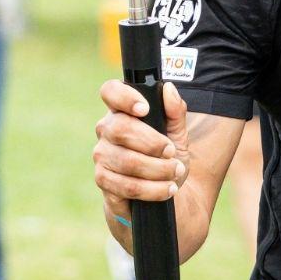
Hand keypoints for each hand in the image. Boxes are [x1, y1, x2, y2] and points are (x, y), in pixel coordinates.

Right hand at [94, 80, 189, 231]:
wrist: (162, 190)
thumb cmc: (167, 155)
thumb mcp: (178, 133)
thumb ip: (175, 111)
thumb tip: (168, 89)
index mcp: (122, 110)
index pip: (110, 91)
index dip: (125, 97)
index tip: (145, 109)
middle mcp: (106, 130)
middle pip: (120, 128)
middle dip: (152, 142)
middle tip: (172, 152)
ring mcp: (102, 155)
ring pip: (127, 161)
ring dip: (158, 169)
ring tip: (176, 172)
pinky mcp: (103, 181)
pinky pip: (127, 186)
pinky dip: (152, 189)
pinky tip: (167, 189)